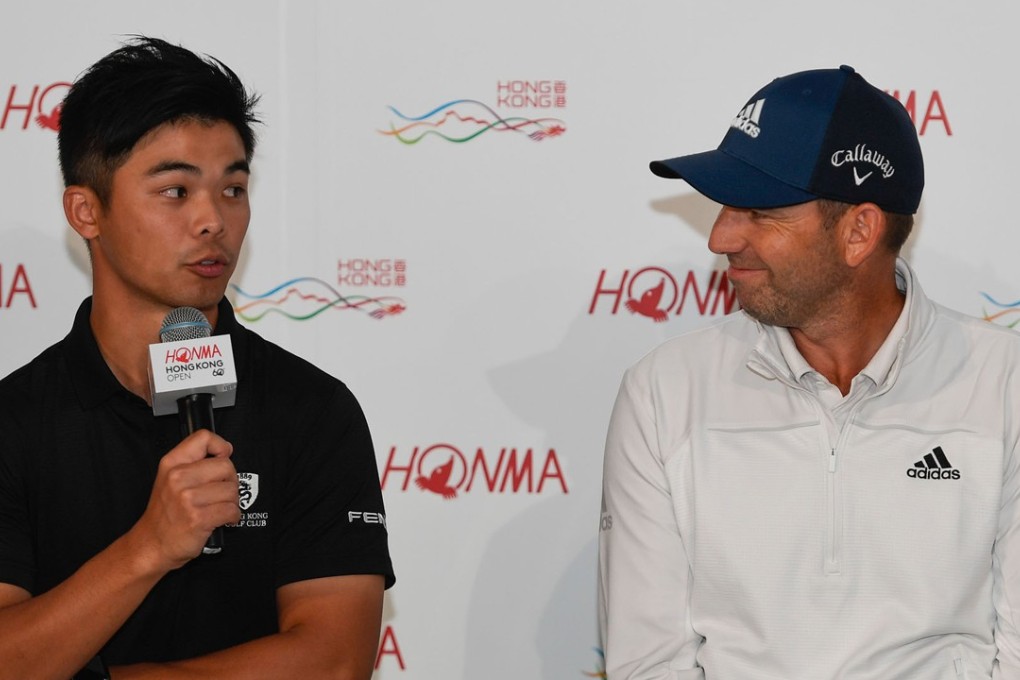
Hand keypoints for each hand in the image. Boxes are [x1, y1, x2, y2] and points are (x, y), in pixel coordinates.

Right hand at [132, 429, 238, 571]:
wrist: (151, 545)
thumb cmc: (165, 514)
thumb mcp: (169, 479)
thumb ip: (193, 463)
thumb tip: (225, 453)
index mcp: (172, 464)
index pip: (203, 438)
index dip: (220, 445)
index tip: (224, 456)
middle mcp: (178, 477)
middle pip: (226, 465)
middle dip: (231, 480)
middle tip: (223, 491)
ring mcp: (187, 498)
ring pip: (232, 489)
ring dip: (232, 501)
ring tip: (220, 507)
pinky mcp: (198, 518)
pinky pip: (231, 510)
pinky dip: (233, 516)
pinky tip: (223, 519)